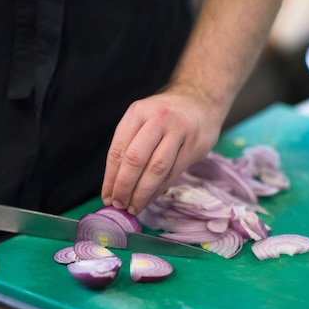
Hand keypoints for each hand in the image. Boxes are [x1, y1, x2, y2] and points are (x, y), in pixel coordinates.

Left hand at [101, 84, 223, 214]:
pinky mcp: (194, 146)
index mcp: (138, 112)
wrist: (200, 100)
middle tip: (119, 205)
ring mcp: (179, 131)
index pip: (119, 150)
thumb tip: (114, 184)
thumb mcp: (142, 118)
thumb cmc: (164, 116)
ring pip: (156, 169)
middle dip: (124, 187)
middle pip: (136, 159)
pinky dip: (159, 190)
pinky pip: (173, 173)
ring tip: (133, 207)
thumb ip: (129, 145)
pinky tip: (150, 198)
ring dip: (142, 193)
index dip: (111, 177)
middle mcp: (158, 119)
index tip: (107, 197)